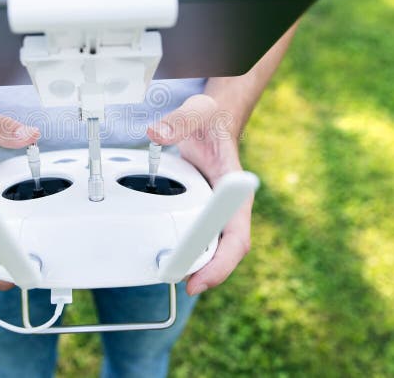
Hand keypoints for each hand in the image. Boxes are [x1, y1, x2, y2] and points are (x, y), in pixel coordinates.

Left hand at [147, 94, 252, 295]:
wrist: (212, 117)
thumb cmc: (210, 118)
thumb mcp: (196, 113)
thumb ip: (178, 122)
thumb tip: (157, 134)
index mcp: (234, 188)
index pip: (236, 236)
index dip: (220, 264)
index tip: (199, 280)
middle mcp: (228, 204)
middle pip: (225, 251)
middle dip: (205, 272)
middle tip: (175, 280)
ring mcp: (216, 208)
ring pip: (213, 247)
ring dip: (196, 264)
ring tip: (168, 272)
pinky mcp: (202, 208)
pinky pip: (199, 236)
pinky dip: (186, 250)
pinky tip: (169, 256)